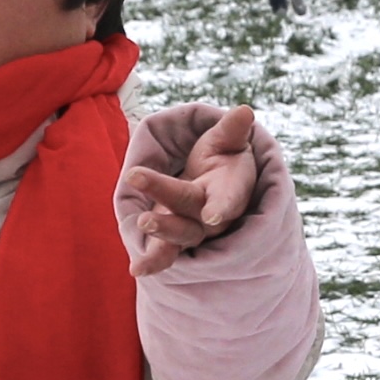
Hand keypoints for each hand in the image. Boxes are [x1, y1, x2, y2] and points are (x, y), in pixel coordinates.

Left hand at [122, 103, 265, 275]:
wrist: (219, 183)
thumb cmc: (225, 158)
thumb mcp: (229, 142)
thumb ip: (232, 131)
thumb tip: (244, 111)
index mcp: (230, 190)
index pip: (229, 199)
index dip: (223, 206)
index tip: (214, 214)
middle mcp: (212, 215)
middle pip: (193, 215)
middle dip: (172, 218)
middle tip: (147, 218)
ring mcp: (194, 227)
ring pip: (180, 235)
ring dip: (162, 233)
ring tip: (141, 224)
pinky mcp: (176, 236)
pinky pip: (166, 252)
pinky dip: (152, 262)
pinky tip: (134, 269)